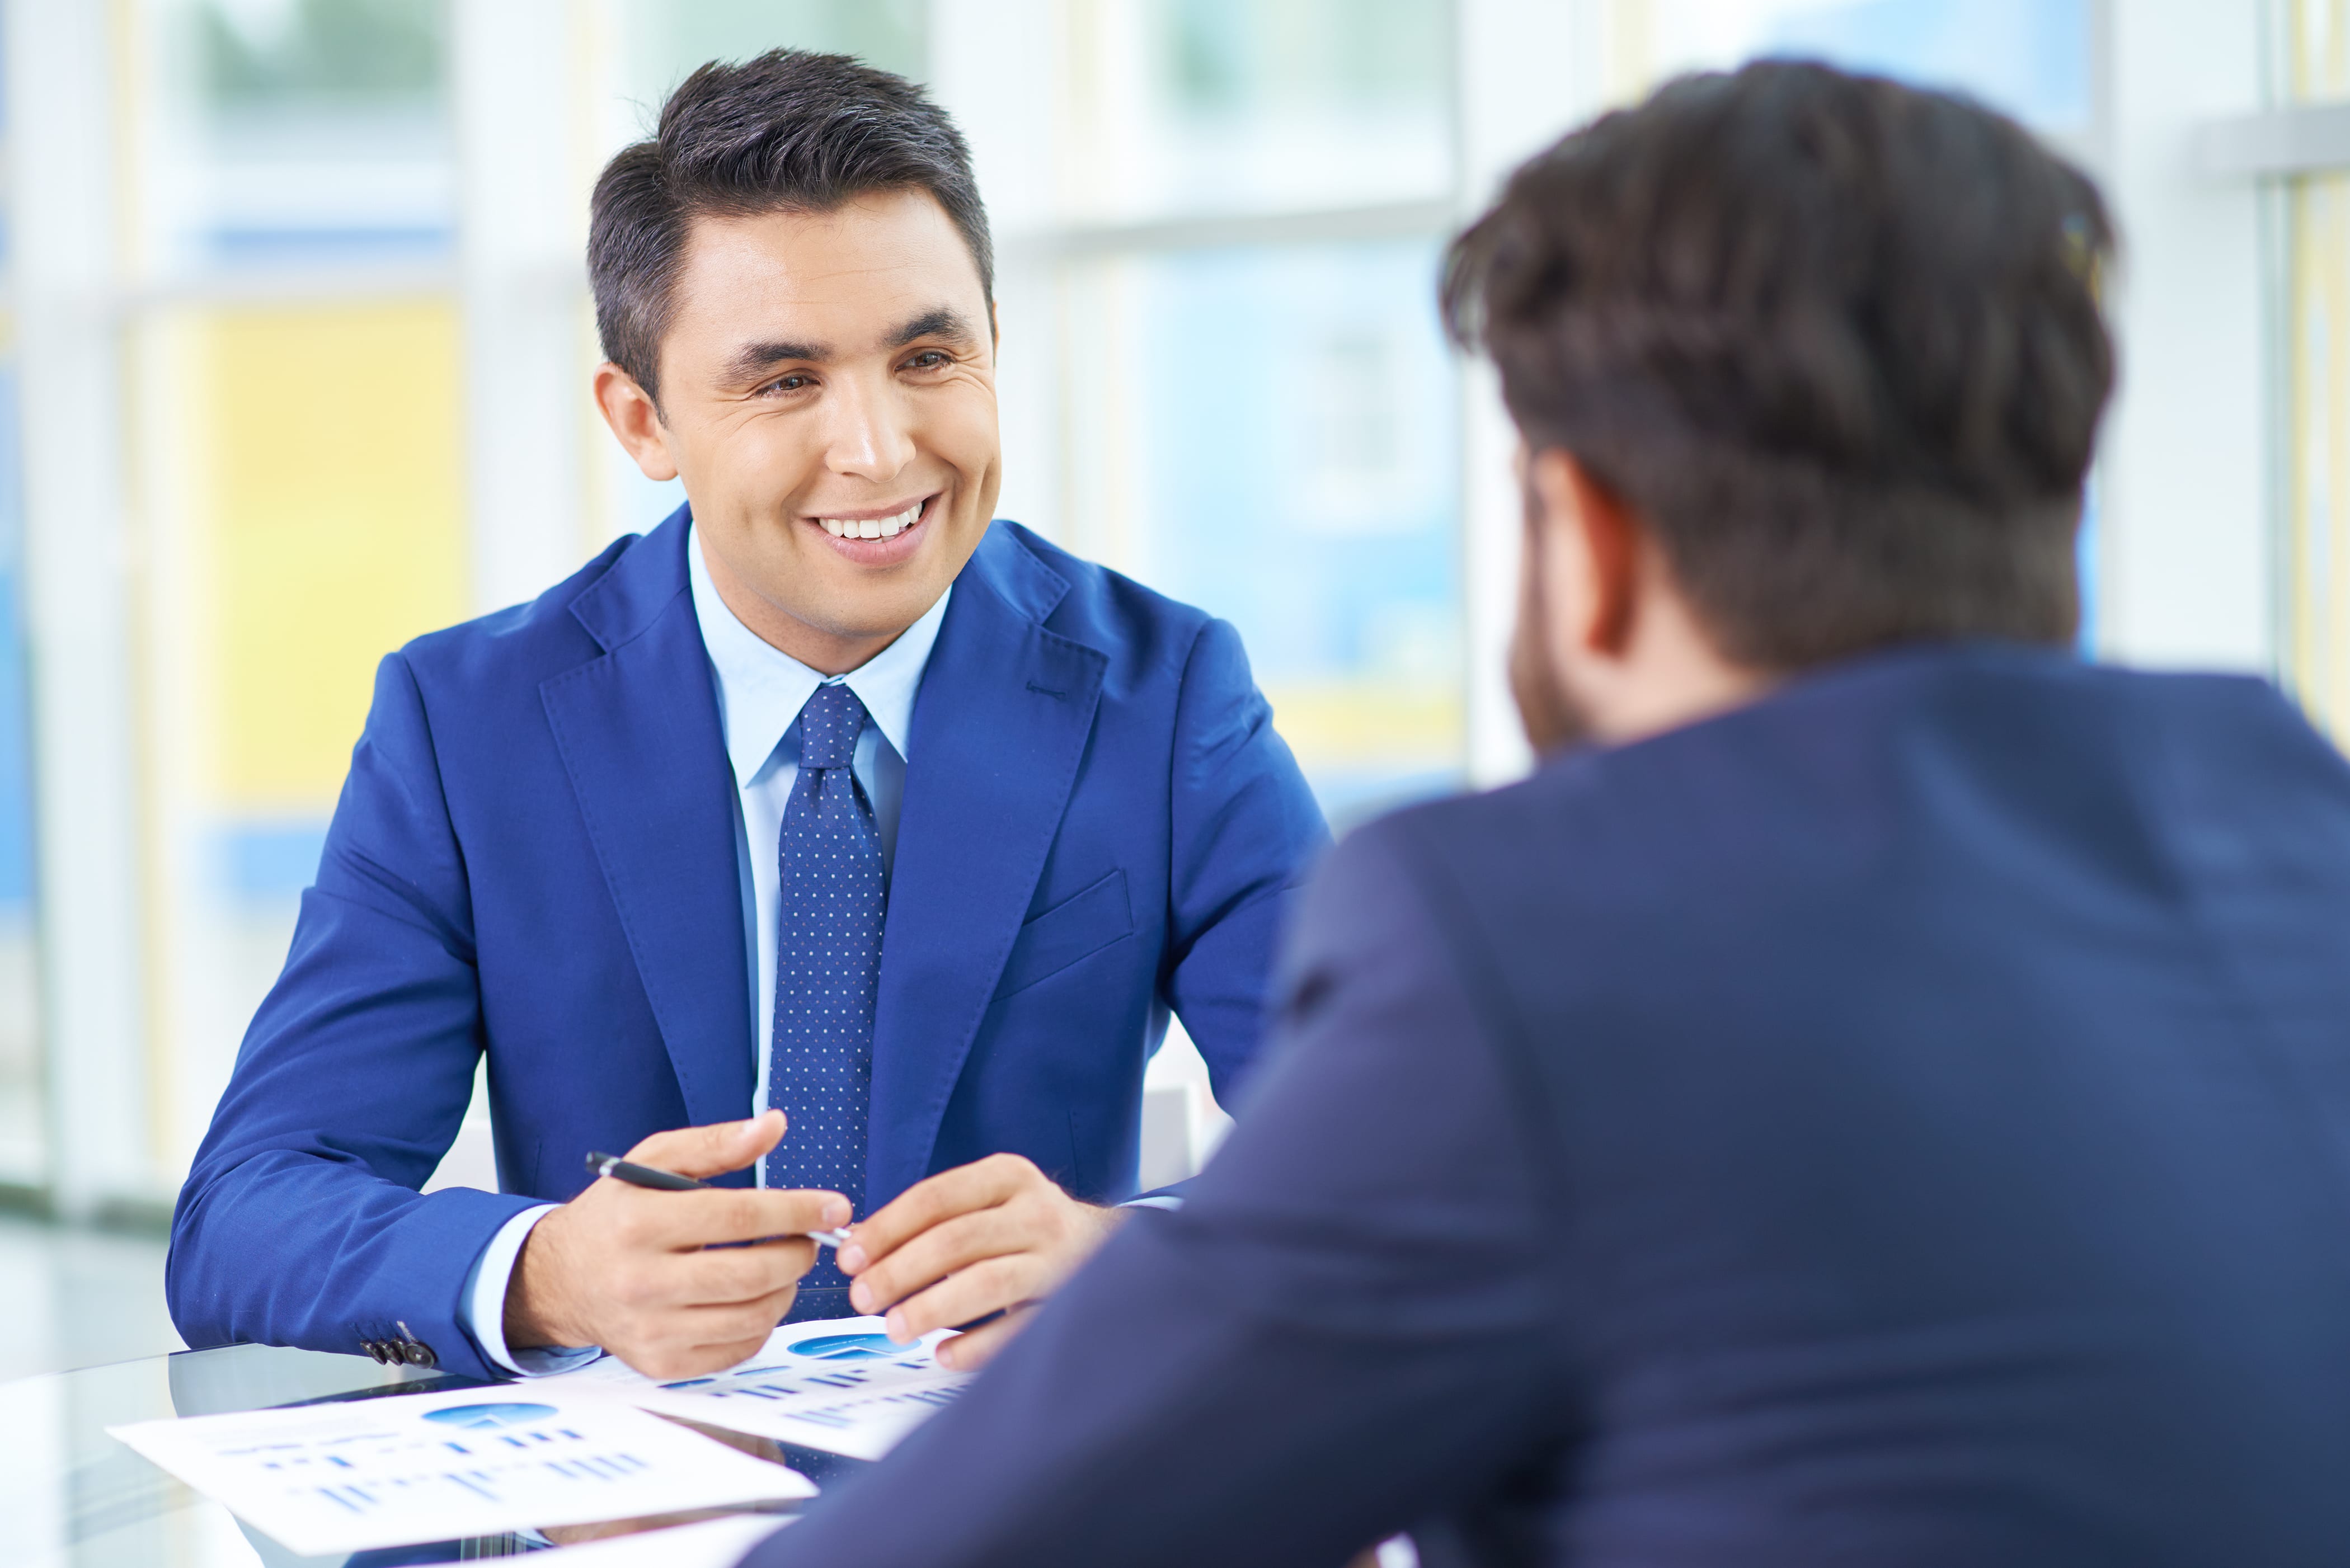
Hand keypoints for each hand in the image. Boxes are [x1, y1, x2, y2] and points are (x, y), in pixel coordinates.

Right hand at [506, 1110, 849, 1378]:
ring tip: (785, 1267)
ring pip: (750, 1318)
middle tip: (811, 1240)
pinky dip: (762, 1323)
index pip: (738, 1217)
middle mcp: (641, 1280)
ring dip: (787, 1290)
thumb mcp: (653, 1162)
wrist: (560, 1280)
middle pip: (750, 1274)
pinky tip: (757, 1298)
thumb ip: (716, 1143)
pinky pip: (736, 1350)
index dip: (797, 1211)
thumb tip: (775, 1125)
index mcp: (640, 1222)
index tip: (835, 1207)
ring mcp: (650, 1329)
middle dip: (799, 1254)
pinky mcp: (660, 1363)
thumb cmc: (617, 1214)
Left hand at [836, 1154, 1124, 1369]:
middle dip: (900, 1271)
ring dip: (932, 1307)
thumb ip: (932, 1218)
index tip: (850, 1258)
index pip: (936, 1197)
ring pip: (987, 1282)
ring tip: (894, 1328)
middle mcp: (1036, 1212)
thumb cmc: (1021, 1225)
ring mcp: (1057, 1259)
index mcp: (1007, 1176)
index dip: (887, 1228)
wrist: (1103, 1244)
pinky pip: (1018, 1329)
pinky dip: (977, 1346)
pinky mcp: (1068, 1303)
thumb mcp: (986, 1200)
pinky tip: (944, 1354)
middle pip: (956, 1239)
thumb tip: (859, 1250)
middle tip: (862, 1298)